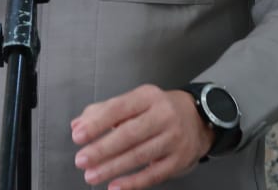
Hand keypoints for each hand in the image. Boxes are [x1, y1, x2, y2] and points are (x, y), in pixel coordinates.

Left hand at [70, 85, 211, 188]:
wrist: (199, 119)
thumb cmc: (158, 110)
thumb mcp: (134, 102)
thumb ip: (103, 111)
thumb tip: (78, 125)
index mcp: (147, 97)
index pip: (118, 108)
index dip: (97, 123)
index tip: (78, 135)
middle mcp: (163, 116)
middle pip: (129, 134)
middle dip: (102, 149)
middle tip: (81, 159)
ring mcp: (173, 139)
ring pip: (139, 155)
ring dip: (112, 168)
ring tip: (92, 175)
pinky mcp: (179, 160)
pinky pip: (154, 174)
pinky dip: (133, 183)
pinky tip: (116, 187)